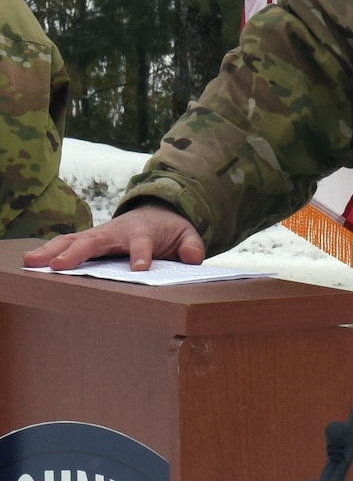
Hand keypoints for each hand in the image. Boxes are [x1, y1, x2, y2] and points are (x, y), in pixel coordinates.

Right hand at [22, 203, 205, 271]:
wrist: (156, 211)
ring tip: (33, 261)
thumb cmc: (170, 228)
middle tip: (60, 265)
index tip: (140, 269)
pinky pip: (68, 244)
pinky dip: (50, 251)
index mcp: (144, 231)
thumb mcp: (187, 234)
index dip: (141, 255)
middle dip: (79, 252)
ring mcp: (101, 234)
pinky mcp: (90, 240)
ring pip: (75, 240)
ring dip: (54, 250)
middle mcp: (118, 231)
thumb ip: (191, 245)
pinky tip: (31, 262)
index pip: (143, 243)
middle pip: (98, 240)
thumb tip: (193, 258)